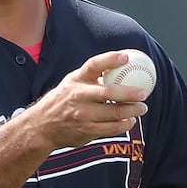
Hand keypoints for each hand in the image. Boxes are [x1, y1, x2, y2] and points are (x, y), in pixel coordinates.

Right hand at [26, 51, 148, 149]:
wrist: (42, 126)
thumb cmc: (63, 101)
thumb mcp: (72, 83)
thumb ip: (92, 77)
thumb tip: (120, 67)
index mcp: (76, 80)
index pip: (93, 65)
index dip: (110, 59)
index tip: (126, 57)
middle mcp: (78, 96)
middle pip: (108, 92)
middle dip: (130, 93)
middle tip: (144, 93)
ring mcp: (82, 115)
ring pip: (114, 113)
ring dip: (132, 111)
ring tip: (141, 108)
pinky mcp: (86, 130)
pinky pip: (111, 128)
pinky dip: (124, 125)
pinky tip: (130, 121)